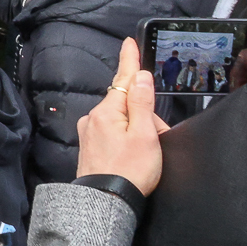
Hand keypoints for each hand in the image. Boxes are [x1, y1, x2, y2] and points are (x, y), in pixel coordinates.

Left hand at [76, 38, 166, 193]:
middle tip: (156, 139)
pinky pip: (115, 133)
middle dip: (146, 115)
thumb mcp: (145, 135)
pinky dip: (129, 140)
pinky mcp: (91, 146)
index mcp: (107, 112)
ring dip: (139, 130)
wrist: (107, 203)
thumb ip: (142, 103)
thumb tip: (140, 76)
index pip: (123, 78)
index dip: (129, 60)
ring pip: (123, 120)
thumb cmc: (129, 172)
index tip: (129, 42)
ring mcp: (90, 132)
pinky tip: (135, 157)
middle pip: (127, 103)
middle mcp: (94, 118)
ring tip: (146, 155)